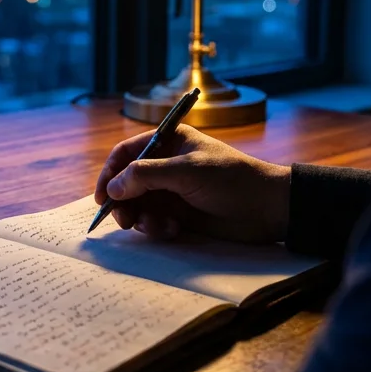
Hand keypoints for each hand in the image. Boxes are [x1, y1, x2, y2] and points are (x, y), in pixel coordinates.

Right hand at [93, 124, 290, 242]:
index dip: (110, 173)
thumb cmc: (231, 179)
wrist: (267, 208)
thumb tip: (112, 188)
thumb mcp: (186, 171)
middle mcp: (166, 164)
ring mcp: (173, 190)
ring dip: (142, 218)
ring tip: (157, 226)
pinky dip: (156, 228)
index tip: (102, 197)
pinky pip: (154, 221)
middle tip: (125, 220)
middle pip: (127, 182)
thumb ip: (146, 176)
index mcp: (169, 141)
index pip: (126, 153)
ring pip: (139, 205)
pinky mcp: (180, 214)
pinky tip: (173, 230)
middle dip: (124, 202)